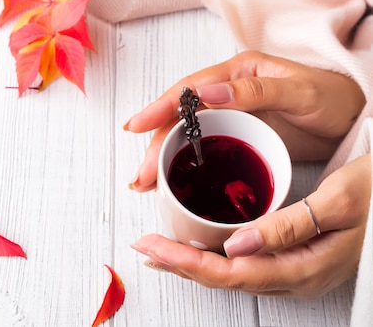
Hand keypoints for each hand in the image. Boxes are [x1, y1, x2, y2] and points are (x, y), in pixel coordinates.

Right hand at [124, 51, 364, 190]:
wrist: (353, 115)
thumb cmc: (331, 97)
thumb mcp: (298, 92)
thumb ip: (255, 91)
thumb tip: (207, 94)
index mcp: (239, 71)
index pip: (190, 88)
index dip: (160, 106)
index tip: (135, 125)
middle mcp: (230, 89)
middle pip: (182, 114)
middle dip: (157, 142)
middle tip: (142, 175)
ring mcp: (234, 111)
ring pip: (188, 131)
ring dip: (165, 154)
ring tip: (147, 182)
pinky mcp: (241, 132)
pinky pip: (206, 144)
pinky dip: (186, 160)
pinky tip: (175, 178)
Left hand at [131, 154, 370, 298]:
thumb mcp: (337, 203)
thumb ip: (287, 228)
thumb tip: (235, 245)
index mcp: (303, 268)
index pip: (231, 273)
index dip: (187, 262)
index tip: (153, 246)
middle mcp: (296, 279)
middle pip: (227, 278)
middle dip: (182, 263)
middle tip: (145, 245)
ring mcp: (297, 273)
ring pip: (235, 275)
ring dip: (196, 261)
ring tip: (162, 249)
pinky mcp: (297, 260)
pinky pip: (248, 266)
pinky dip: (218, 256)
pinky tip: (204, 246)